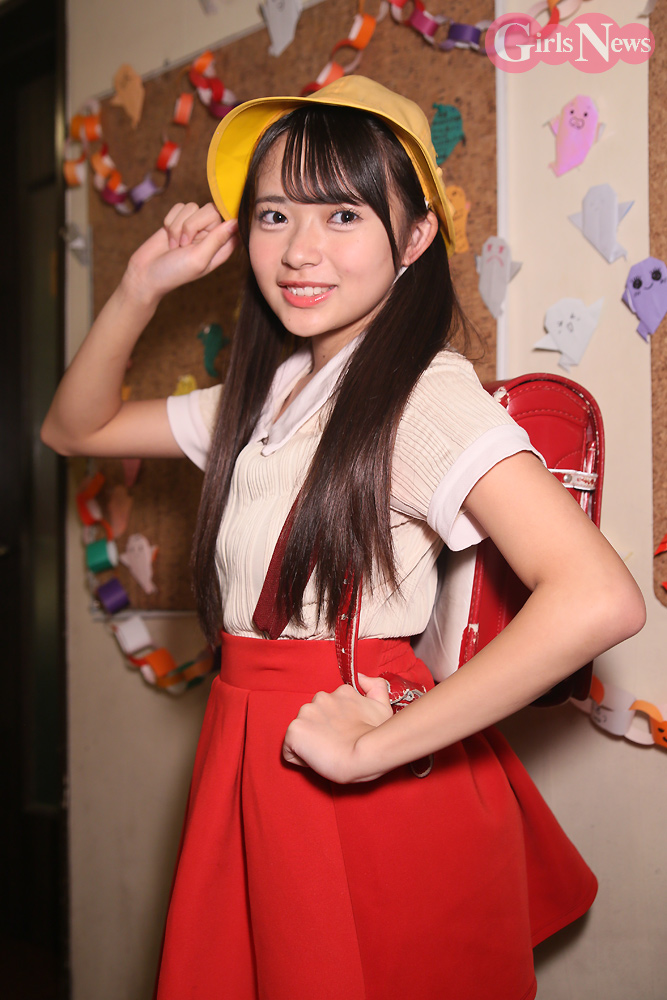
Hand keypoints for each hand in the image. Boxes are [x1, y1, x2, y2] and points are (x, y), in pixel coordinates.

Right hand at [122, 202, 238, 306]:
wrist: (146, 273)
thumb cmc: (175, 271)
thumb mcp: (199, 258)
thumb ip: (217, 239)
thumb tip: (236, 222)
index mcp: (221, 247)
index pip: (232, 223)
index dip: (224, 220)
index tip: (210, 229)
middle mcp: (210, 234)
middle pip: (211, 209)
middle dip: (192, 224)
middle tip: (184, 244)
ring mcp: (195, 227)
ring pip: (192, 207)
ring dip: (178, 225)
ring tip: (175, 245)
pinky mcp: (179, 220)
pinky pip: (179, 207)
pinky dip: (170, 221)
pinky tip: (168, 237)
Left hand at [282, 673, 392, 783]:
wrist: (364, 754)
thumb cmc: (374, 736)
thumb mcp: (382, 706)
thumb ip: (375, 686)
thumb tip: (362, 678)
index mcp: (339, 692)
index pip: (329, 708)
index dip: (335, 725)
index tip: (344, 735)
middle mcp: (320, 698)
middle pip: (313, 719)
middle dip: (320, 731)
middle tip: (336, 745)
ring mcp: (305, 714)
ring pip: (301, 732)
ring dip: (310, 743)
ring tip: (327, 753)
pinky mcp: (295, 731)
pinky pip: (289, 750)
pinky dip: (300, 758)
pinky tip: (317, 760)